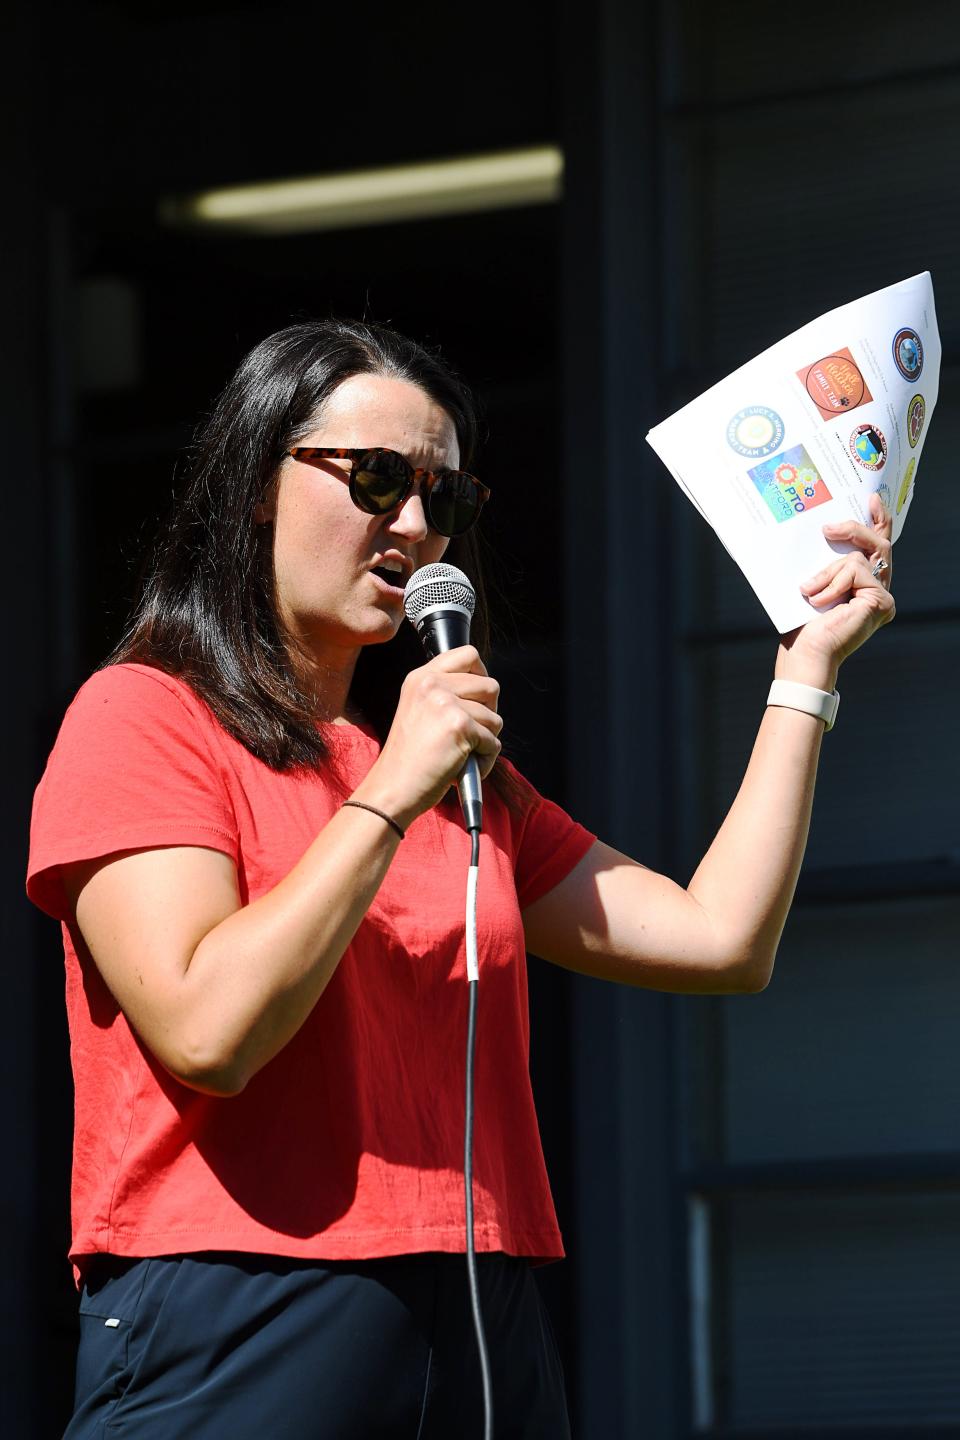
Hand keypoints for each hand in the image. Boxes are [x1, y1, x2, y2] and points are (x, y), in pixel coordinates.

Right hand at [356, 646, 502, 825]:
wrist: (393, 788)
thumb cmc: (409, 759)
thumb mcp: (418, 711)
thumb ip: (444, 694)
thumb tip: (486, 692)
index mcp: (421, 677)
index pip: (468, 654)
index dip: (481, 676)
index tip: (476, 698)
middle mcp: (432, 684)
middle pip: (490, 686)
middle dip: (488, 715)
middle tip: (468, 734)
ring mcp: (446, 703)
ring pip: (495, 718)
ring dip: (485, 742)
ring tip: (460, 755)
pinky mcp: (460, 726)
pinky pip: (493, 743)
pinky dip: (484, 761)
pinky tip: (461, 768)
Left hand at [777, 493, 894, 689]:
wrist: (805, 652)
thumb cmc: (803, 624)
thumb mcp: (813, 581)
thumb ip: (825, 561)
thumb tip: (821, 531)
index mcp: (863, 584)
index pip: (876, 546)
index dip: (878, 520)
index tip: (872, 498)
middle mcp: (878, 588)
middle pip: (877, 543)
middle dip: (854, 529)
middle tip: (828, 528)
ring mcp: (882, 595)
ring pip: (858, 557)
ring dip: (828, 571)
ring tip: (809, 590)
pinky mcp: (881, 600)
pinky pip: (855, 571)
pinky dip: (833, 583)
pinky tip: (819, 602)